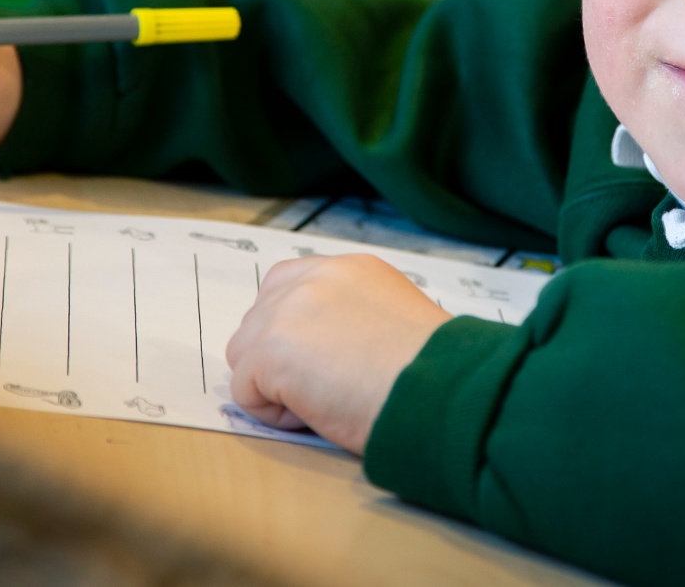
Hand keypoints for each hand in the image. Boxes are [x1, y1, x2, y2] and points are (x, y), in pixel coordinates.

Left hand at [225, 254, 449, 453]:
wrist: (439, 392)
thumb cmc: (433, 374)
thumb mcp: (397, 319)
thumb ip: (354, 316)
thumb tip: (328, 348)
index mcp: (351, 269)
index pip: (288, 285)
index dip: (295, 330)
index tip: (322, 360)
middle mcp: (315, 278)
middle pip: (259, 319)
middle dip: (280, 358)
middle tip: (329, 385)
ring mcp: (287, 311)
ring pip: (246, 355)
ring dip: (275, 385)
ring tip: (327, 399)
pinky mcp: (269, 350)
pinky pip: (246, 393)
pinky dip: (276, 414)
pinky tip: (319, 413)